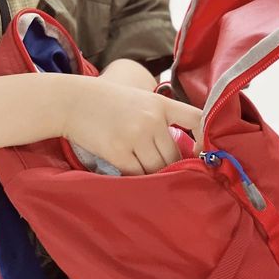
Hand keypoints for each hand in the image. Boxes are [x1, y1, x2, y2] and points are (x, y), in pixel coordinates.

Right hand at [61, 76, 202, 175]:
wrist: (72, 101)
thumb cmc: (106, 101)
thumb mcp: (139, 99)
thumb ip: (159, 117)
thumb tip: (182, 149)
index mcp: (160, 104)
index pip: (197, 119)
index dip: (205, 139)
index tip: (200, 153)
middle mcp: (151, 120)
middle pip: (175, 156)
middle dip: (170, 167)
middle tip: (162, 171)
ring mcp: (135, 136)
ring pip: (158, 169)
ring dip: (152, 175)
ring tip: (143, 171)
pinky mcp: (118, 152)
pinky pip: (137, 175)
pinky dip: (136, 179)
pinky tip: (129, 173)